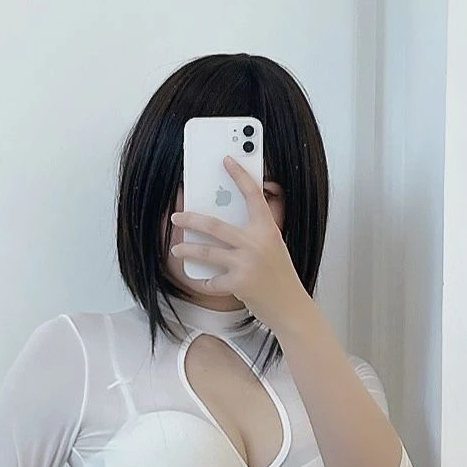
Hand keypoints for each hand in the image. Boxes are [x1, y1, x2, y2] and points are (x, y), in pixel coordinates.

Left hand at [170, 156, 312, 334]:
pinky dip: (208, 281)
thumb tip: (224, 219)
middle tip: (177, 216)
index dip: (239, 176)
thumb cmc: (279, 275)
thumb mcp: (273, 246)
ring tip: (176, 250)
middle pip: (215, 225)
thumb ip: (254, 232)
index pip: (253, 195)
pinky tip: (207, 281)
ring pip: (206, 252)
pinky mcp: (238, 283)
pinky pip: (212, 279)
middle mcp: (257, 242)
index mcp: (267, 229)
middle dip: (191, 220)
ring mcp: (246, 263)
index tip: (227, 160)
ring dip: (187, 251)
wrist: (290, 306)